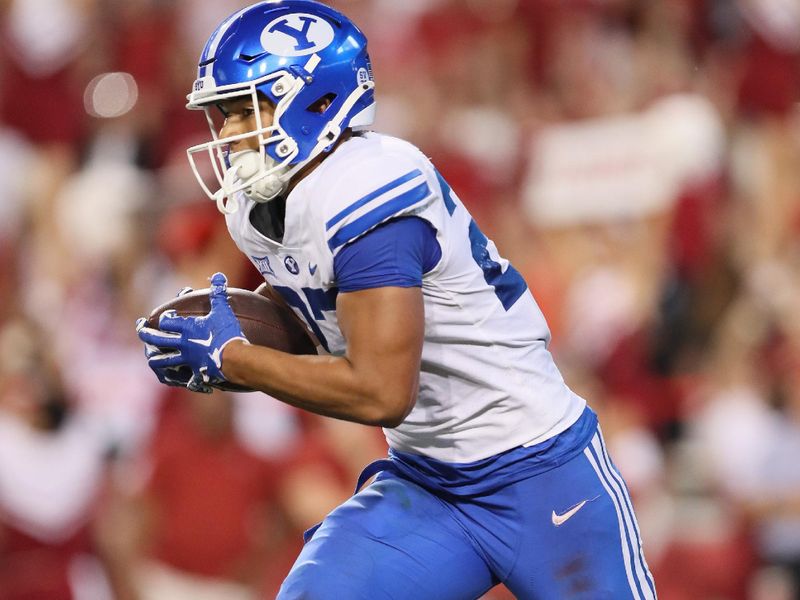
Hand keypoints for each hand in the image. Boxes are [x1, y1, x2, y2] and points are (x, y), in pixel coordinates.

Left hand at [136, 273, 248, 392]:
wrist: (235, 359)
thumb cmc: (227, 332)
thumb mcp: (223, 310)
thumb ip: (218, 294)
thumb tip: (219, 275)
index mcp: (186, 328)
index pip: (165, 321)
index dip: (164, 318)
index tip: (165, 316)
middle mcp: (182, 344)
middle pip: (157, 339)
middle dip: (146, 333)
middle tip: (140, 328)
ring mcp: (187, 360)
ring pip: (164, 360)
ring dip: (155, 358)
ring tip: (150, 357)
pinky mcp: (195, 373)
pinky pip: (183, 378)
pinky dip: (179, 379)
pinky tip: (176, 380)